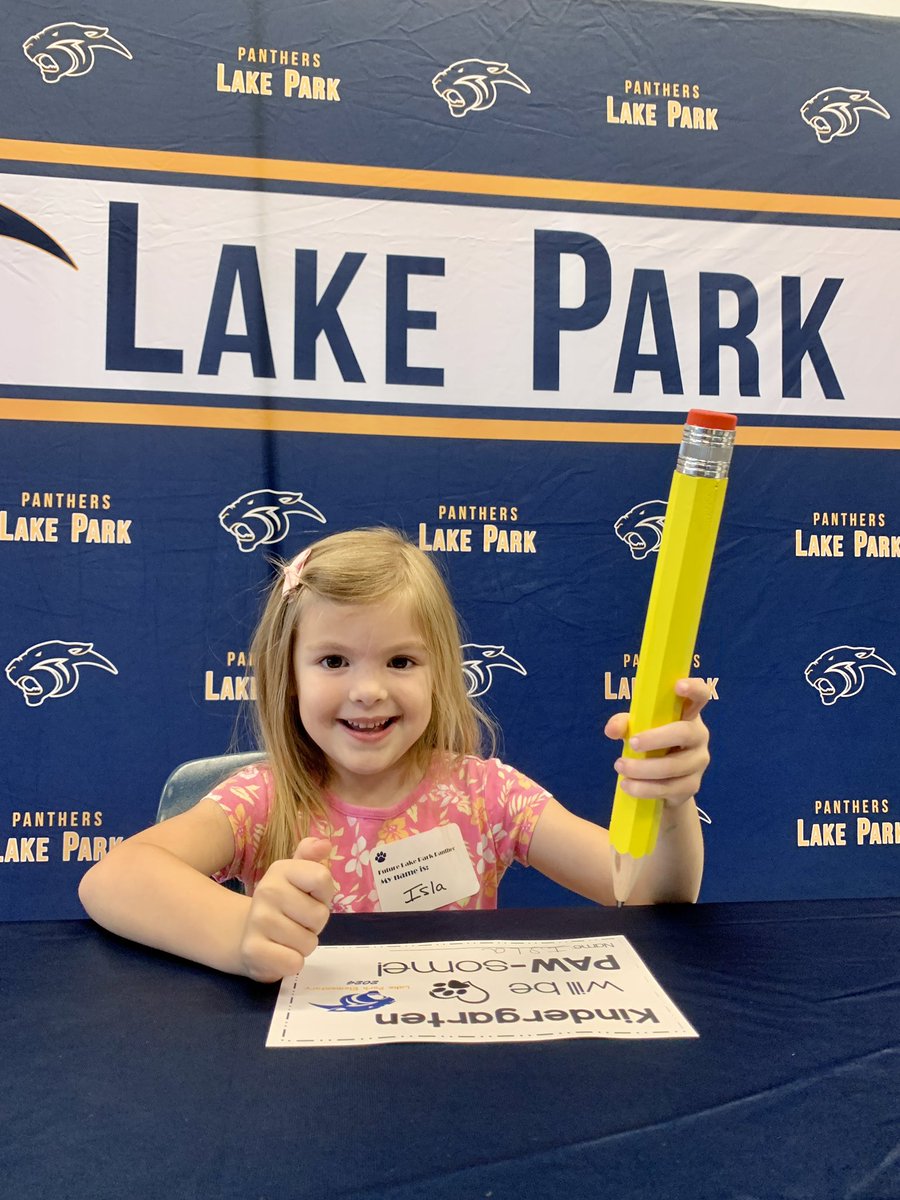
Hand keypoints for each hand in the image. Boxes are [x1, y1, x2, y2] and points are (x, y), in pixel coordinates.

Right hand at [239, 837, 334, 981]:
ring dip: (303, 944)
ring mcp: (258, 921)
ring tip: (286, 937)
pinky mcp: (253, 950)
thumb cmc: (284, 905)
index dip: (324, 894)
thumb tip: (324, 844)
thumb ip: (311, 858)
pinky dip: (292, 962)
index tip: (311, 897)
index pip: (322, 878)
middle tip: (297, 921)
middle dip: (314, 924)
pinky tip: (278, 952)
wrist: (246, 935)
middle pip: (319, 915)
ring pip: (308, 942)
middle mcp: (267, 891)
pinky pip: (294, 962)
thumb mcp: (297, 876)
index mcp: (281, 869)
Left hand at [604, 678, 710, 808]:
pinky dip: (645, 788)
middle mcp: (699, 736)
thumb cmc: (652, 746)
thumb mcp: (637, 730)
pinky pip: (669, 788)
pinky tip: (628, 786)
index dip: (693, 688)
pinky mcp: (692, 786)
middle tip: (631, 743)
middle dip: (656, 738)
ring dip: (643, 768)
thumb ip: (624, 724)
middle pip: (685, 733)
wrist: (664, 784)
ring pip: (674, 766)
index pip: (701, 695)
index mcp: (688, 714)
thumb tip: (611, 730)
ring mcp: (698, 762)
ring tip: (620, 766)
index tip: (678, 686)